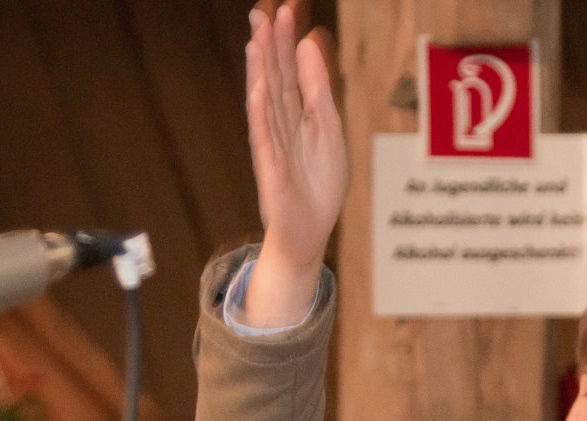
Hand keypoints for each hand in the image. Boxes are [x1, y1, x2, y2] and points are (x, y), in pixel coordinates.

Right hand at [244, 0, 347, 324]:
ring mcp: (272, 145)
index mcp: (295, 115)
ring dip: (260, 70)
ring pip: (265, 100)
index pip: (288, 71)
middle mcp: (278, 125)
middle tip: (265, 11)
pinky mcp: (270, 169)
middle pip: (274, 78)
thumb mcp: (329, 130)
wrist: (309, 232)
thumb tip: (311, 45)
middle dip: (270, 46)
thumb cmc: (319, 185)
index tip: (286, 10)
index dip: (286, 42)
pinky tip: (259, 87)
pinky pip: (264, 136)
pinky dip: (261, 111)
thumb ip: (319, 90)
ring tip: (257, 38)